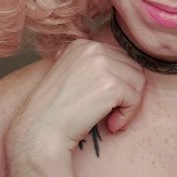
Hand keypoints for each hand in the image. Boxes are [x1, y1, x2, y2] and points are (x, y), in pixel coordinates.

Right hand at [5, 39, 144, 158]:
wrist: (38, 131)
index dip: (118, 83)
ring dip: (129, 105)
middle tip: (111, 113)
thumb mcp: (69, 75)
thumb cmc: (54, 111)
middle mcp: (93, 48)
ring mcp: (102, 64)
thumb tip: (120, 66)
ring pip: (138, 82)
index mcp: (83, 44)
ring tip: (111, 119)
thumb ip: (90, 65)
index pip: (120, 58)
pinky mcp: (111, 85)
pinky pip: (134, 99)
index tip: (104, 101)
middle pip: (133, 67)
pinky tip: (111, 125)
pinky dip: (127, 115)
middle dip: (127, 92)